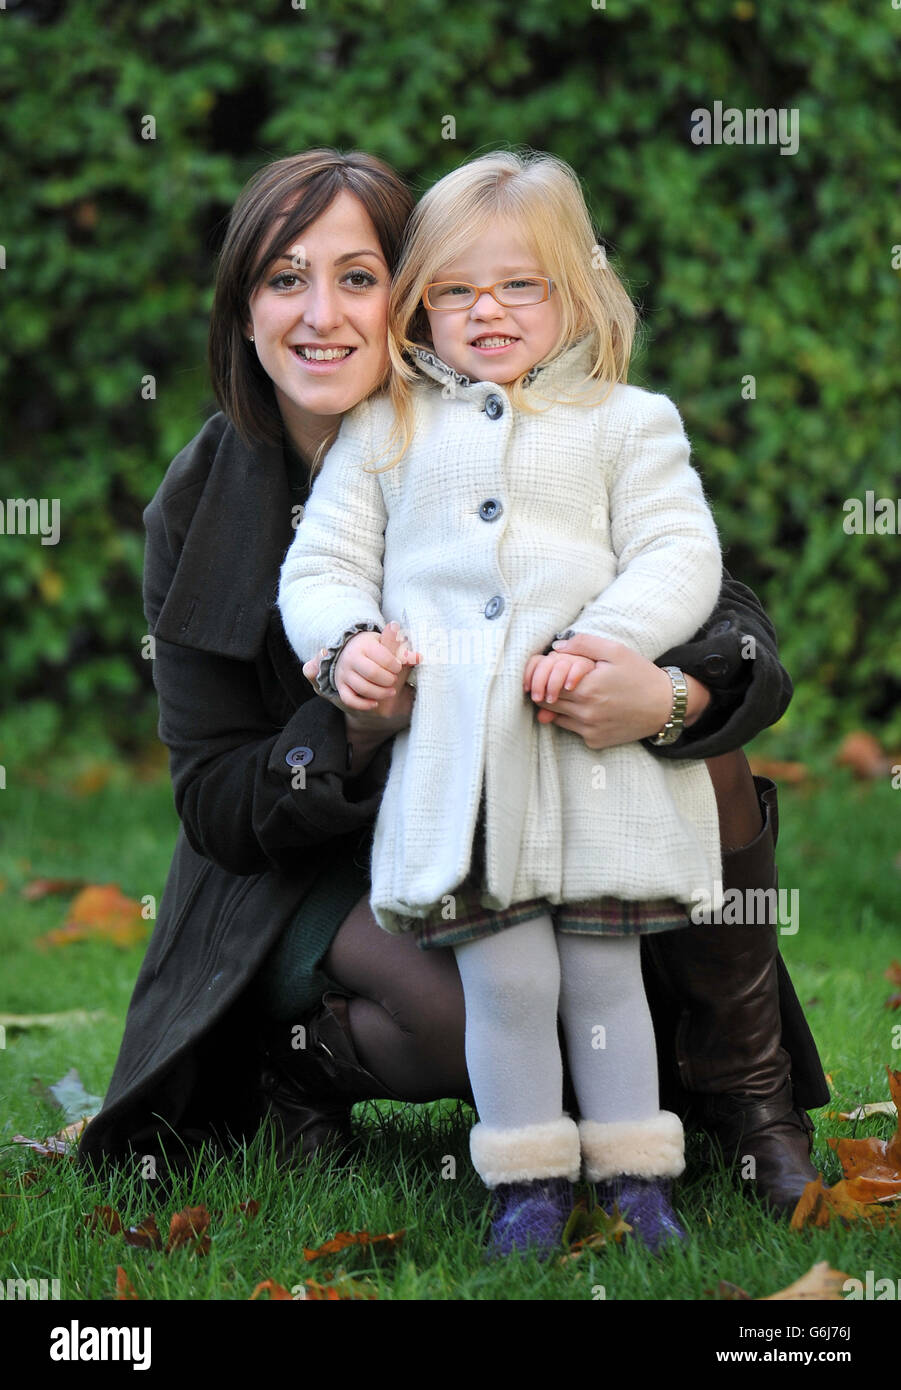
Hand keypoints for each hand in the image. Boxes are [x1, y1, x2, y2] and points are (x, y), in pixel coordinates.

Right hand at [302, 621, 418, 727]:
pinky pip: (349, 699)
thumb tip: (418, 658)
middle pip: (372, 673)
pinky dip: (363, 704)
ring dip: (380, 693)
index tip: (398, 667)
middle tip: (394, 679)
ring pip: (362, 688)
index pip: (383, 658)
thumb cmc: (374, 648)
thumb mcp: (387, 645)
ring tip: (391, 691)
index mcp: (364, 645)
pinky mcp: (340, 686)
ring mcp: (344, 673)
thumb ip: (403, 652)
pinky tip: (375, 703)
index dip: (395, 666)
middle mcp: (351, 658)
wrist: (349, 649)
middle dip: (388, 680)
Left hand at [529, 634, 710, 750]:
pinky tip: (588, 709)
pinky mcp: (595, 741)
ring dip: (557, 705)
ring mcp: (590, 729)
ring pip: (555, 717)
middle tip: (557, 680)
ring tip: (572, 693)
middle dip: (546, 689)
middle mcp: (586, 712)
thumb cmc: (640, 674)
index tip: (549, 669)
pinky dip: (573, 719)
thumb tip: (555, 647)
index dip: (544, 674)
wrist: (666, 706)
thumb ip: (583, 644)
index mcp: (587, 688)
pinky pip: (571, 730)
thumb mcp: (615, 651)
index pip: (546, 683)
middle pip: (547, 701)